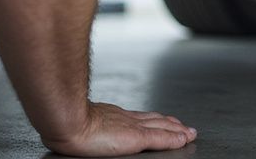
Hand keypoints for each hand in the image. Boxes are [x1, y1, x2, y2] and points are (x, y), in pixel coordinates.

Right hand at [42, 101, 195, 155]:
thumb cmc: (67, 123)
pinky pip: (160, 138)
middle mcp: (126, 119)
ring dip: (178, 130)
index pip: (140, 117)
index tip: (165, 120)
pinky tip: (184, 139)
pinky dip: (173, 139)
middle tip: (184, 127)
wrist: (67, 121)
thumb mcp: (83, 121)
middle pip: (155, 119)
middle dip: (171, 123)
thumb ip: (91, 123)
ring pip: (161, 127)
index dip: (154, 119)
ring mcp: (132, 127)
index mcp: (114, 116)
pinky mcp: (136, 137)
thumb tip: (81, 129)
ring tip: (188, 133)